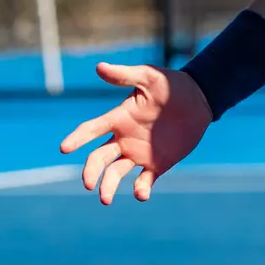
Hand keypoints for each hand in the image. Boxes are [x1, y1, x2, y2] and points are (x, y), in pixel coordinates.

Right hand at [59, 63, 213, 202]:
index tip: (65, 148)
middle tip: (88, 184)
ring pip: (115, 173)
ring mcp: (139, 153)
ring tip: (105, 198)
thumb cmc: (171, 85)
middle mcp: (124, 139)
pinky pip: (144, 181)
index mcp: (119, 118)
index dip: (78, 138)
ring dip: (108, 185)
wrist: (199, 99)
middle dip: (91, 171)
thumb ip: (125, 75)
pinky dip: (140, 189)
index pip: (92, 129)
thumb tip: (99, 67)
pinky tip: (141, 193)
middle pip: (99, 158)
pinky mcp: (157, 164)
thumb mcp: (148, 76)